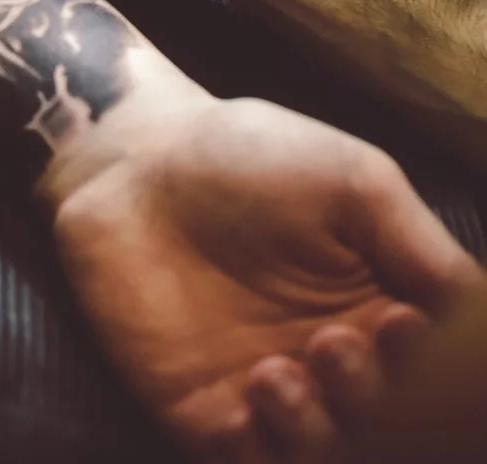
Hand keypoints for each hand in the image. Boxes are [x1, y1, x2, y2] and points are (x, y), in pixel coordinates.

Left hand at [45, 95, 483, 461]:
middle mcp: (332, 363)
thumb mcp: (352, 181)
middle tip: (335, 342)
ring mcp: (266, 391)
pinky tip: (246, 400)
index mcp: (380, 311)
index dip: (438, 378)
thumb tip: (475, 311)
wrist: (137, 160)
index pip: (437, 378)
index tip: (406, 324)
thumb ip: (418, 246)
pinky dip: (259, 453)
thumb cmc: (246, 156)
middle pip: (389, 429)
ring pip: (323, 456)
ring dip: (318, 434)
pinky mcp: (200, 407)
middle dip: (376, 405)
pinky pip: (243, 463)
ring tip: (280, 371)